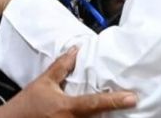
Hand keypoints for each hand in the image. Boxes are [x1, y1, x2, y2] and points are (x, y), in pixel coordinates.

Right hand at [0, 47, 136, 117]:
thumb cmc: (27, 104)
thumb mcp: (44, 82)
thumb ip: (61, 67)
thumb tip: (76, 50)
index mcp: (67, 107)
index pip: (95, 103)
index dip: (114, 101)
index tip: (132, 98)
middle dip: (114, 112)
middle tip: (129, 103)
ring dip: (104, 117)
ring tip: (118, 110)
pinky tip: (101, 115)